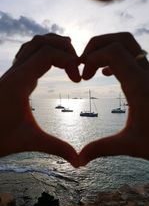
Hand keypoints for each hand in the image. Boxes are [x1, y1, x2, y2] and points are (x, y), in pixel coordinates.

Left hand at [0, 33, 80, 166]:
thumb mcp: (30, 141)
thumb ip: (57, 148)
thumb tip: (78, 162)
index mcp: (19, 82)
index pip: (47, 54)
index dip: (68, 60)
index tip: (78, 80)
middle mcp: (14, 73)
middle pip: (40, 43)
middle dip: (63, 47)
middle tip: (77, 63)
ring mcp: (11, 73)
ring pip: (31, 46)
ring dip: (52, 46)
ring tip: (69, 56)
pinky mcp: (11, 78)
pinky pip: (26, 55)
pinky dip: (42, 52)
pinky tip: (51, 64)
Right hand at [79, 32, 148, 164]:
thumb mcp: (129, 145)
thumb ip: (101, 149)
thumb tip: (78, 160)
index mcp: (140, 86)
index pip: (113, 52)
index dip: (92, 58)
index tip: (83, 77)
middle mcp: (147, 74)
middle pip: (121, 39)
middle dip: (97, 46)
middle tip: (84, 64)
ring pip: (128, 44)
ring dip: (106, 49)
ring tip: (93, 69)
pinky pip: (133, 55)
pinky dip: (116, 57)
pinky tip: (108, 74)